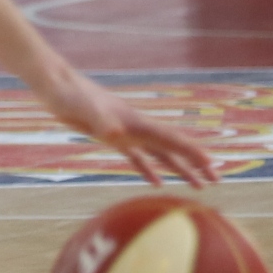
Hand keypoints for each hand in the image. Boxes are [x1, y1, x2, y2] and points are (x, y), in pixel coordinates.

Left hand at [33, 63, 220, 188]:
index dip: (193, 153)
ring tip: (197, 186)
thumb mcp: (85, 109)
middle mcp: (137, 128)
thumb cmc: (71, 95)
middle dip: (195, 164)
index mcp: (137, 122)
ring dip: (179, 169)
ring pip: (160, 155)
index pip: (172, 140)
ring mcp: (126, 133)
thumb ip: (101, 121)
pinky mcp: (112, 138)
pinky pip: (137, 158)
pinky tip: (157, 183)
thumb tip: (116, 135)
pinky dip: (149, 170)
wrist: (57, 86)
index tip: (213, 167)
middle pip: (174, 148)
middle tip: (216, 181)